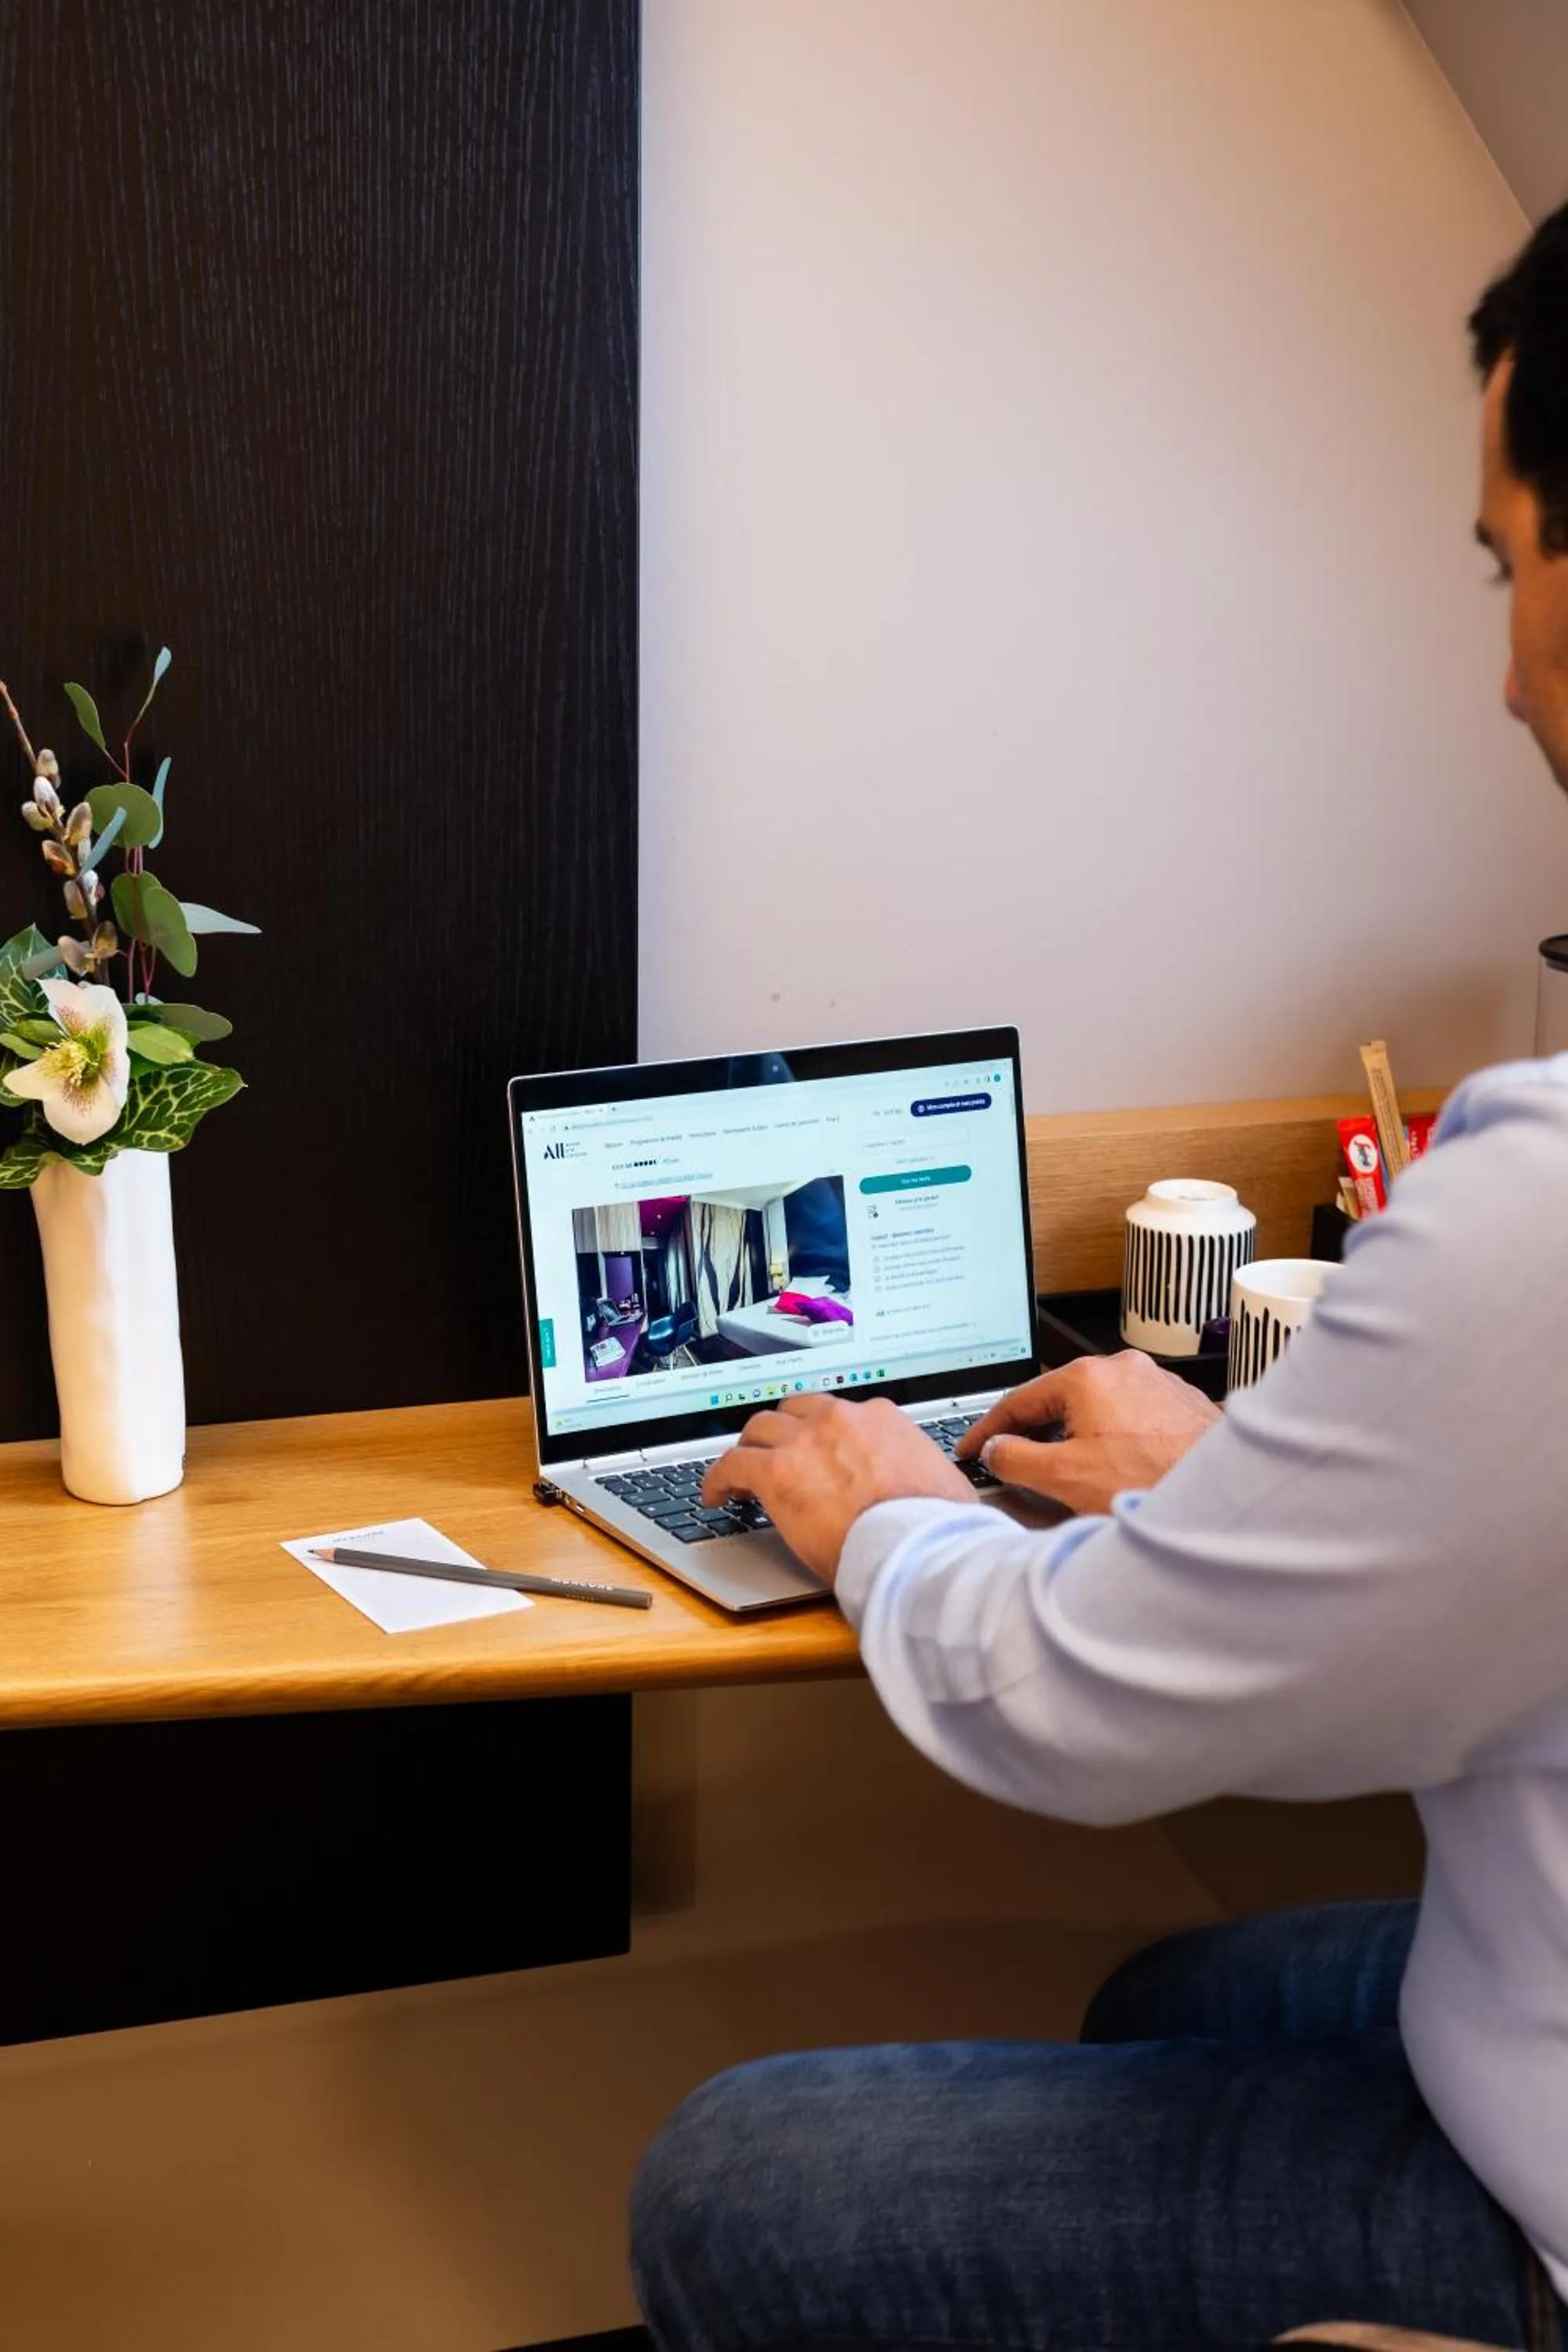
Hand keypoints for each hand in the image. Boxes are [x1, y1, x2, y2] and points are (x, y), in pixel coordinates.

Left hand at [702, 1394, 972, 1582]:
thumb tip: (933, 1491)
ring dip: (749, 1449)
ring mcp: (805, 1441)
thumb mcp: (943, 1485)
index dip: (824, 1435)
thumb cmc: (936, 1528)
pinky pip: (732, 1464)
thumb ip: (924, 1475)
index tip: (818, 1452)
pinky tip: (715, 1496)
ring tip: (741, 1473)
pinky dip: (718, 1478)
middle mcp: (840, 1419)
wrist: (918, 1547)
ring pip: (759, 1430)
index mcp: (882, 1419)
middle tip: (775, 1455)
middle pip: (794, 1411)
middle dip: (782, 1432)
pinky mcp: (776, 1471)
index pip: (841, 1413)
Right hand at [956, 1351, 1219, 1516]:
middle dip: (1034, 1433)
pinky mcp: (1179, 1403)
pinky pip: (1131, 1416)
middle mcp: (1123, 1368)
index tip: (972, 1448)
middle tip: (1013, 1462)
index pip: (1019, 1399)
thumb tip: (996, 1450)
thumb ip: (1016, 1459)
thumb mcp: (1065, 1476)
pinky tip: (1115, 1469)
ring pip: (1097, 1408)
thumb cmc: (1155, 1483)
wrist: (1226, 1494)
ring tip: (1068, 1473)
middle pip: (1059, 1400)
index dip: (988, 1429)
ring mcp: (1155, 1382)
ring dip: (1076, 1437)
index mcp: (1087, 1376)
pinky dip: (1112, 1439)